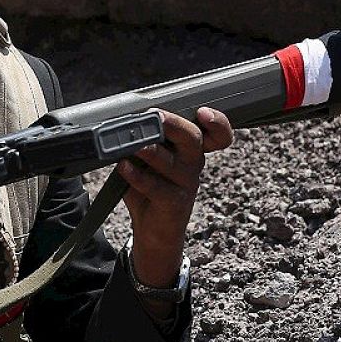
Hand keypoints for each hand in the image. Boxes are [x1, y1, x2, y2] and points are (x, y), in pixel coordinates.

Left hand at [120, 107, 232, 287]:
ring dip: (150, 151)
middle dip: (174, 125)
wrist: (152, 229)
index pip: (216, 133)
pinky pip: (156, 187)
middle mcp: (193, 162)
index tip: (203, 112)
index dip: (217, 122)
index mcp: (190, 148)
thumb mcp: (146, 161)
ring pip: (171, 162)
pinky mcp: (175, 203)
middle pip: (194, 138)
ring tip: (132, 145)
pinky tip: (124, 167)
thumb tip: (123, 126)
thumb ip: (142, 142)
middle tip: (156, 117)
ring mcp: (187, 183)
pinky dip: (138, 176)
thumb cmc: (149, 188)